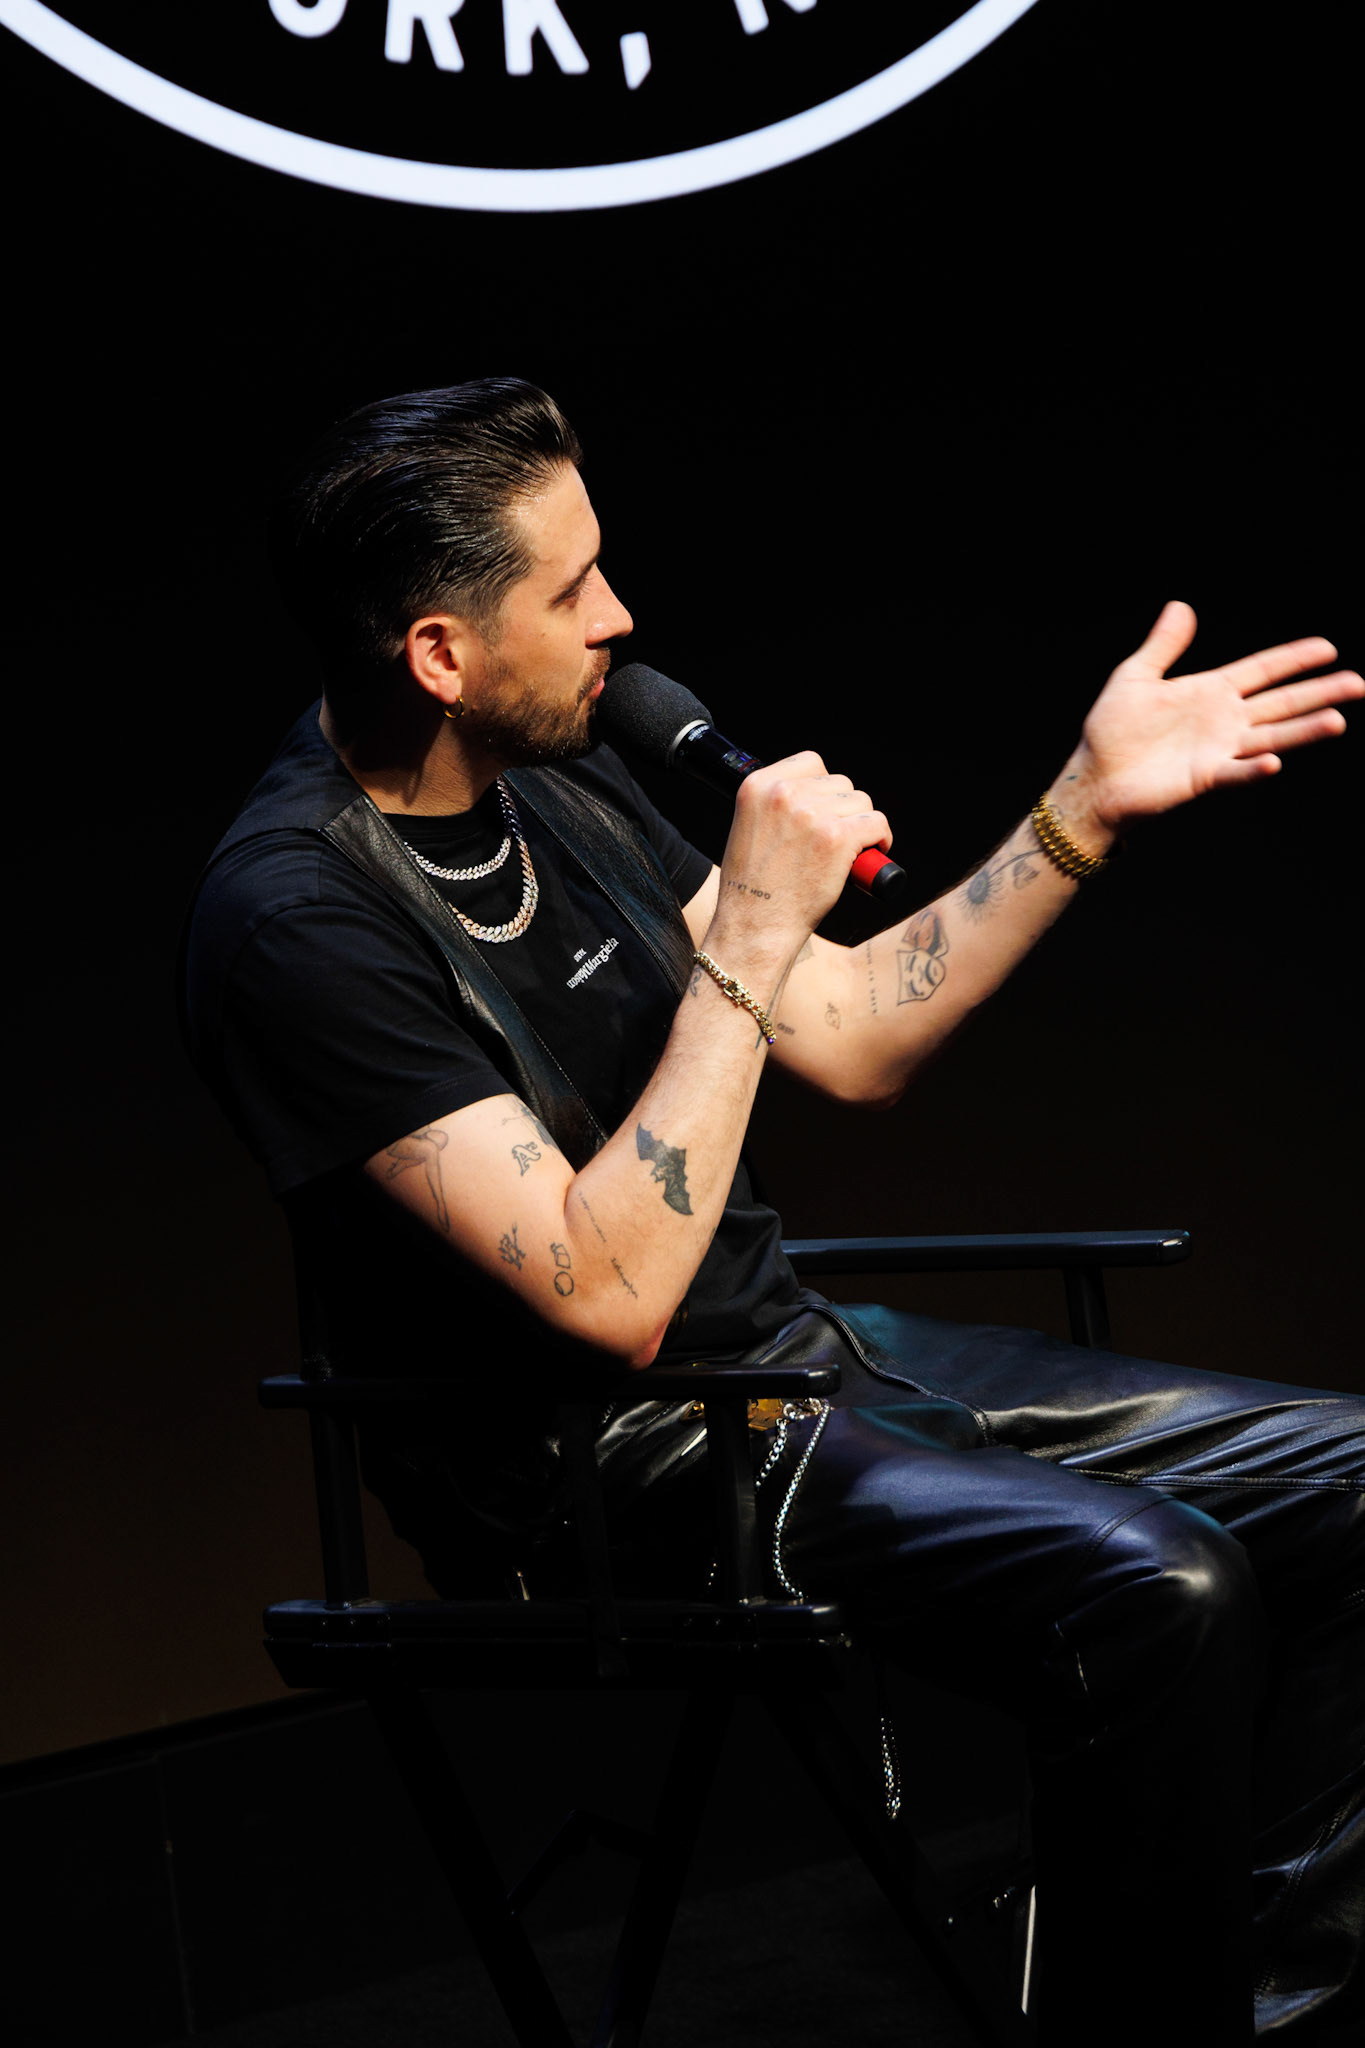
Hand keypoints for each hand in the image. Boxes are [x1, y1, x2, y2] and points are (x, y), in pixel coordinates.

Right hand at [710, 752, 889, 965]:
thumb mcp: (749, 827)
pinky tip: (870, 854)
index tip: (824, 810)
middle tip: (832, 840)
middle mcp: (783, 794)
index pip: (811, 762)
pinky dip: (880, 840)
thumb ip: (775, 804)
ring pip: (861, 802)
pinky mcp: (838, 838)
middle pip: (840, 783)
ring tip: (847, 852)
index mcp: (757, 785)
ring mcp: (812, 815)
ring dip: (860, 825)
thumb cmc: (753, 887)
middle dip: (842, 810)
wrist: (755, 925)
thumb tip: (815, 793)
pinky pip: (876, 823)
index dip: (823, 788)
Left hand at [1075, 602, 1362, 831]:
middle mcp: (1223, 720)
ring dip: (1303, 730)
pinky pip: (1235, 772)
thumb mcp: (1135, 677)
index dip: (1294, 659)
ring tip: (1338, 720)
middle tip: (1358, 684)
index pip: (1262, 670)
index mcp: (1211, 691)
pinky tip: (1274, 761)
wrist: (1094, 777)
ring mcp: (1218, 750)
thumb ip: (1163, 646)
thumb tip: (1181, 607)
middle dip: (1319, 692)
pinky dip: (1254, 768)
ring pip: (1271, 735)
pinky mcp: (1204, 777)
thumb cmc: (1112, 730)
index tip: (1328, 648)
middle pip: (1281, 702)